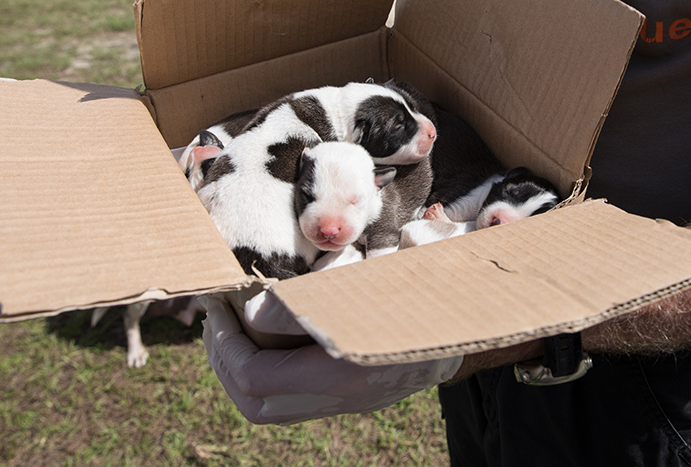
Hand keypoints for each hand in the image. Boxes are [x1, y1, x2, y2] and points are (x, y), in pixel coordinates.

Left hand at [201, 292, 462, 424]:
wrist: (476, 325)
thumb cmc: (428, 294)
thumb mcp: (377, 283)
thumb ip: (316, 298)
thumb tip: (256, 311)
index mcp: (346, 372)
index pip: (259, 377)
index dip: (227, 345)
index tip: (220, 306)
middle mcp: (344, 397)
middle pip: (257, 405)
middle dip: (224, 361)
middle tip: (214, 320)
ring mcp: (348, 401)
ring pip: (270, 408)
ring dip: (239, 369)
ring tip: (229, 329)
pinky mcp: (352, 395)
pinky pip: (291, 399)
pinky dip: (265, 370)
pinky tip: (265, 336)